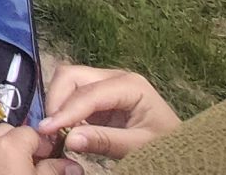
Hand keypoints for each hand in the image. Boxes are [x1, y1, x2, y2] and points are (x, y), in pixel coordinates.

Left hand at [0, 123, 77, 174]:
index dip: (44, 146)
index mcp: (8, 147)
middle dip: (23, 144)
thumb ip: (54, 171)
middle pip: (9, 132)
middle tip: (36, 164)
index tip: (51, 156)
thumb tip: (69, 166)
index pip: (31, 133)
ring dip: (2, 145)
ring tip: (15, 166)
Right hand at [37, 65, 180, 161]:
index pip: (88, 93)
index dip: (65, 111)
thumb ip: (105, 141)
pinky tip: (66, 131)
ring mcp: (105, 86)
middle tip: (50, 131)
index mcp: (130, 85)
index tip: (46, 130)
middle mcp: (115, 78)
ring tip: (58, 132)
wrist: (179, 149)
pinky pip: (72, 97)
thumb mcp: (139, 147)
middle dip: (56, 100)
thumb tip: (69, 138)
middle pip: (72, 76)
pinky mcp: (99, 99)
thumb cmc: (166, 146)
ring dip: (57, 104)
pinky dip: (63, 112)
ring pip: (67, 82)